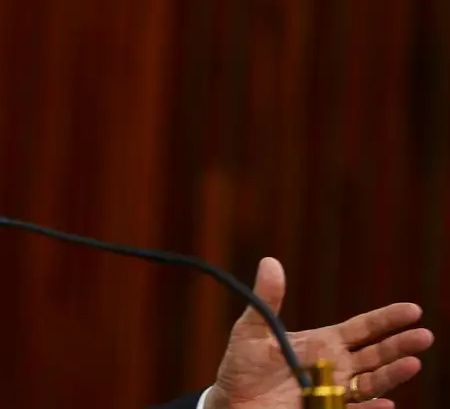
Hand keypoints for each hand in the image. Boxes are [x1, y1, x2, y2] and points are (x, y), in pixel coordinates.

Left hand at [207, 258, 433, 408]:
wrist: (233, 399)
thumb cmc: (244, 364)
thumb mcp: (252, 329)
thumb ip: (267, 299)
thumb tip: (270, 261)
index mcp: (323, 343)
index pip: (363, 329)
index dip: (387, 320)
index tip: (412, 310)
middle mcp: (336, 367)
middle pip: (376, 355)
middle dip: (400, 345)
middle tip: (424, 335)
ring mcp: (334, 392)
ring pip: (371, 383)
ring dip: (392, 375)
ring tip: (413, 363)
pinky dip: (370, 408)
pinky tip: (386, 402)